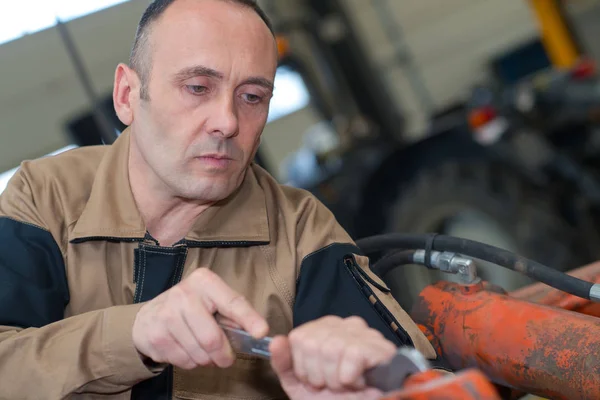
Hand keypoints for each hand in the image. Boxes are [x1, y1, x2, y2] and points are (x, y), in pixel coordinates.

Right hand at [132, 268, 268, 369]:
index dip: (248, 319)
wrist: (149, 316)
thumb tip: (255, 332)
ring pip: (198, 354)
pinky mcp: (154, 335)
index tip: (261, 332)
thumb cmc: (191, 308)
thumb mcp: (212, 302)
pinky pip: (182, 361)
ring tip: (203, 352)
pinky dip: (190, 362)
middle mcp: (184, 294)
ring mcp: (166, 314)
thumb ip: (233, 315)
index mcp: (205, 281)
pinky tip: (186, 350)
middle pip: (212, 338)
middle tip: (225, 359)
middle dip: (223, 356)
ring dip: (206, 360)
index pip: (232, 302)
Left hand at [270, 316, 395, 399]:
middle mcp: (344, 324)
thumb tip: (275, 340)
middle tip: (331, 384)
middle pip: (312, 343)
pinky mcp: (379, 346)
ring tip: (345, 385)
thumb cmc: (331, 398)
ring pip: (332, 347)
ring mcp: (364, 333)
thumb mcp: (299, 384)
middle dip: (318, 375)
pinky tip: (359, 383)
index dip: (303, 367)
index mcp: (324, 329)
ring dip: (335, 379)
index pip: (299, 337)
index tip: (315, 379)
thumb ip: (283, 363)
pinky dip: (351, 377)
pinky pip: (353, 353)